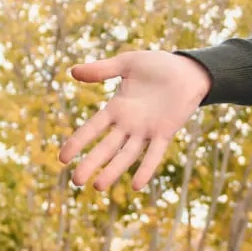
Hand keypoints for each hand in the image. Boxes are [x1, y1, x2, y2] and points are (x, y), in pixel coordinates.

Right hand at [60, 51, 210, 190]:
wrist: (189, 69)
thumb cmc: (158, 65)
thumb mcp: (127, 63)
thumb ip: (101, 70)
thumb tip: (72, 72)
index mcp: (117, 108)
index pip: (92, 128)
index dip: (77, 142)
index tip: (62, 158)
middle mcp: (129, 124)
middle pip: (106, 147)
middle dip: (91, 163)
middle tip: (76, 181)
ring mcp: (146, 130)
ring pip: (126, 154)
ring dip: (113, 170)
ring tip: (98, 187)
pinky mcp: (165, 132)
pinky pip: (154, 154)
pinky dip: (146, 168)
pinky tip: (136, 185)